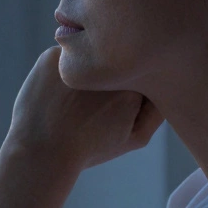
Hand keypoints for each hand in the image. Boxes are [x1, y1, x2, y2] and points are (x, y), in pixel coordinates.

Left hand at [6, 45, 165, 170]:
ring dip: (84, 71)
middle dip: (107, 75)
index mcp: (132, 81)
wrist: (42, 153)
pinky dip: (59, 73)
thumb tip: (165, 81)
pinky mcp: (50, 56)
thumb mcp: (135, 137)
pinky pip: (61, 58)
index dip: (127, 88)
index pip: (136, 70)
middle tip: (89, 105)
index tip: (114, 107)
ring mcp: (77, 55)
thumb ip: (157, 109)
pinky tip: (55, 97)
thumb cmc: (90, 148)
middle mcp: (106, 62)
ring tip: (71, 103)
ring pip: (86, 55)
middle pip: (111, 58)